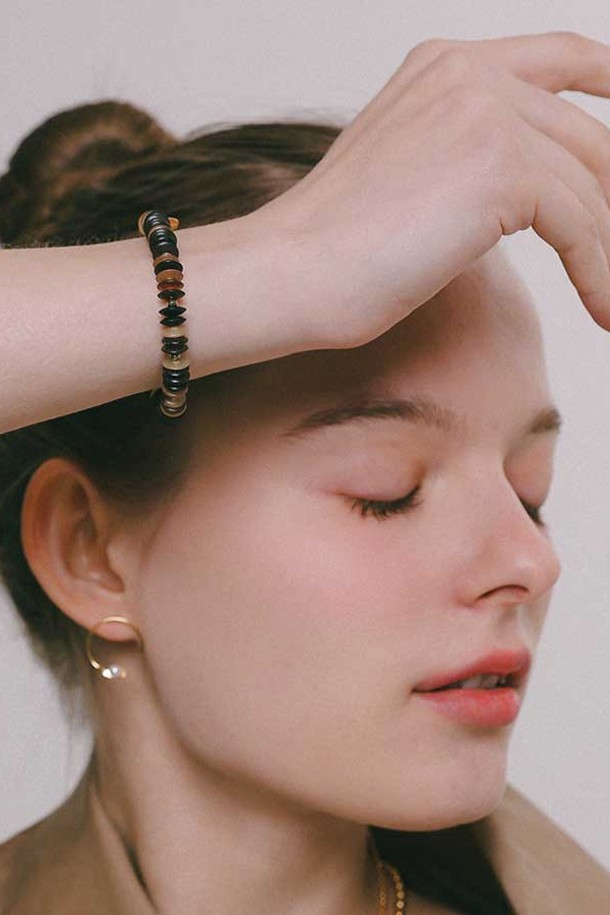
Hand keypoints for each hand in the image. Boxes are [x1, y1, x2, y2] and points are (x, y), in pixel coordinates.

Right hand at [253, 31, 609, 346]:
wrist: (290, 273)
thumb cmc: (331, 249)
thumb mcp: (406, 176)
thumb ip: (466, 159)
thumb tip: (524, 196)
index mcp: (444, 67)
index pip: (559, 58)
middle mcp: (469, 74)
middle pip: (586, 136)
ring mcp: (485, 113)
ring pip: (589, 186)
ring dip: (608, 252)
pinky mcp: (501, 167)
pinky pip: (581, 226)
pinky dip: (599, 274)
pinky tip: (603, 311)